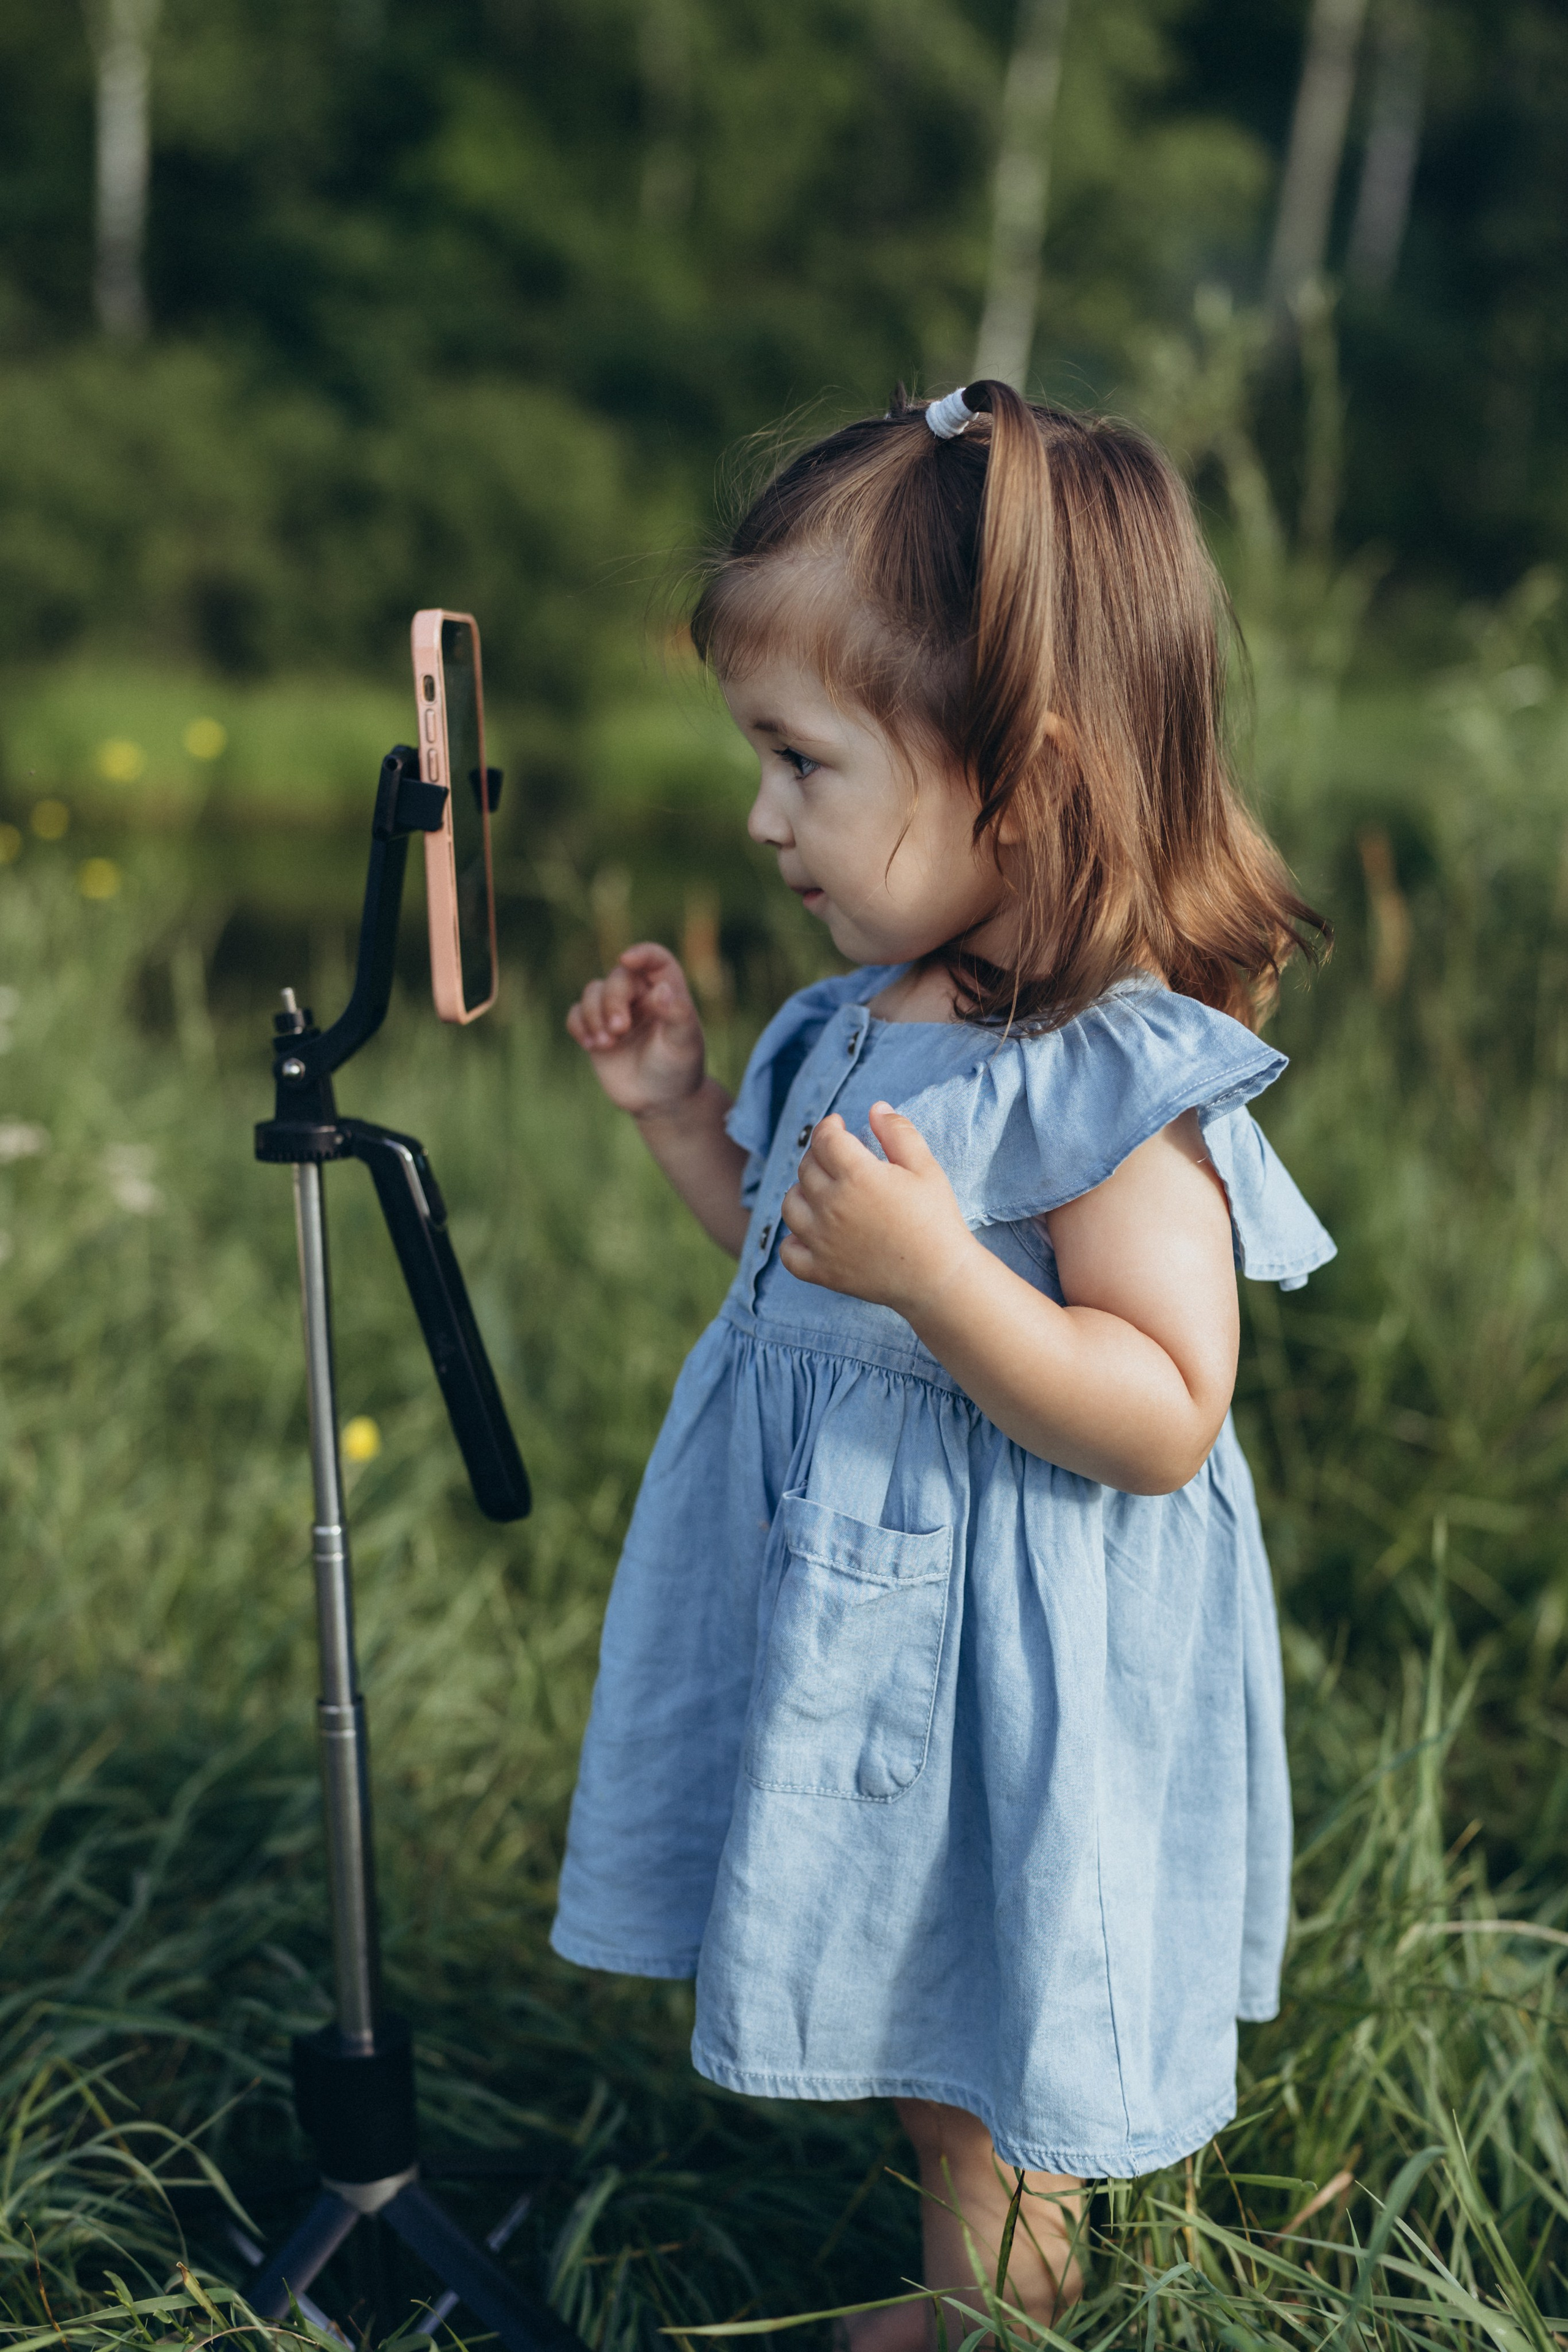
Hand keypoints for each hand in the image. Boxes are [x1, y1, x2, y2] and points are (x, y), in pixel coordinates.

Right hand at [566, 943, 705, 1117]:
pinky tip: (591, 1045)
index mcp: (667, 991)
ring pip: (592, 992)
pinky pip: (575, 1013)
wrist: (660, 1101)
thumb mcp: (684, 1044)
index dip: (641, 954)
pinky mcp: (595, 1028)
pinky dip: (578, 1025)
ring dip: (593, 1015)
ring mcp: (615, 1011)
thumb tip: (662, 990)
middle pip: (617, 978)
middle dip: (612, 1000)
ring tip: (606, 1044)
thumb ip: (677, 1014)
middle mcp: (640, 996)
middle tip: (619, 1030)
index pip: (655, 960)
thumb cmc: (678, 1068)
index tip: (626, 960)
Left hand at [779, 1102, 977, 1316]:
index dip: (830, 1127)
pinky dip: (793, 1240)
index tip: (838, 1126)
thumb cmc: (936, 1219)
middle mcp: (832, 1206)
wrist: (940, 1278)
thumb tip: (875, 1107)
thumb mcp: (925, 1168)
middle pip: (806, 1168)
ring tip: (823, 1192)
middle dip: (820, 1156)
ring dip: (802, 1192)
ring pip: (790, 1205)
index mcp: (857, 1176)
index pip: (825, 1139)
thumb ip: (898, 1133)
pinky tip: (811, 1233)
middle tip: (838, 1159)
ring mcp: (822, 1241)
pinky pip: (788, 1252)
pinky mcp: (821, 1271)